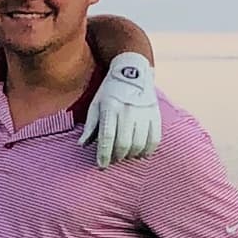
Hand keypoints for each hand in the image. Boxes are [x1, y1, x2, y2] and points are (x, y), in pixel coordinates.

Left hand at [79, 52, 161, 166]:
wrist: (133, 71)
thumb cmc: (111, 91)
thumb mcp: (96, 104)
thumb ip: (90, 126)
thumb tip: (82, 145)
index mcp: (110, 107)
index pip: (106, 137)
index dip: (103, 155)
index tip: (101, 166)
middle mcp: (128, 111)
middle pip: (123, 144)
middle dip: (117, 157)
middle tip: (113, 159)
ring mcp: (143, 113)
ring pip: (138, 144)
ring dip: (131, 155)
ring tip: (126, 155)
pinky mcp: (155, 115)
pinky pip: (154, 139)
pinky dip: (147, 150)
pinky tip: (141, 153)